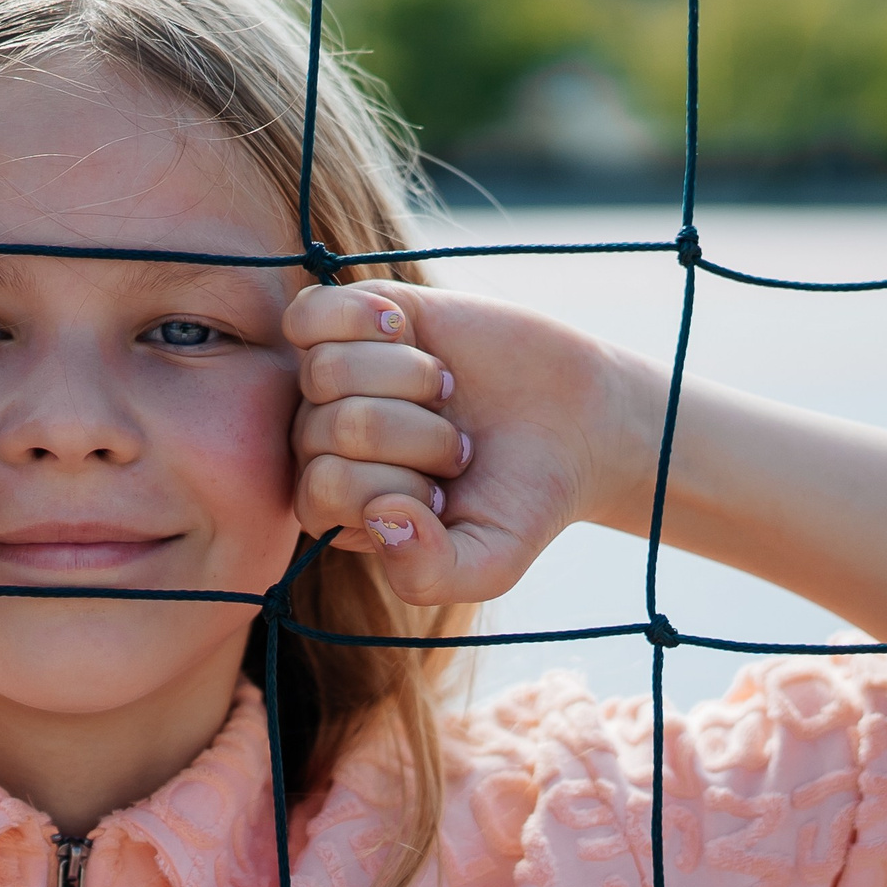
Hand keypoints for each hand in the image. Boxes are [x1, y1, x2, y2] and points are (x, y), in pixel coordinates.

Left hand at [286, 281, 644, 606]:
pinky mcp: (359, 320)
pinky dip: (358, 317)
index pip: (323, 491)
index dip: (396, 487)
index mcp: (336, 506)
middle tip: (457, 443)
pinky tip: (404, 329)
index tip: (447, 491)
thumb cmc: (523, 499)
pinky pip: (309, 312)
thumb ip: (428, 574)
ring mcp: (338, 379)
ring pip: (325, 370)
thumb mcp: (488, 563)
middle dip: (414, 436)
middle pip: (329, 428)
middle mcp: (323, 441)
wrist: (577, 425)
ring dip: (408, 380)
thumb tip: (379, 517)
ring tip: (445, 392)